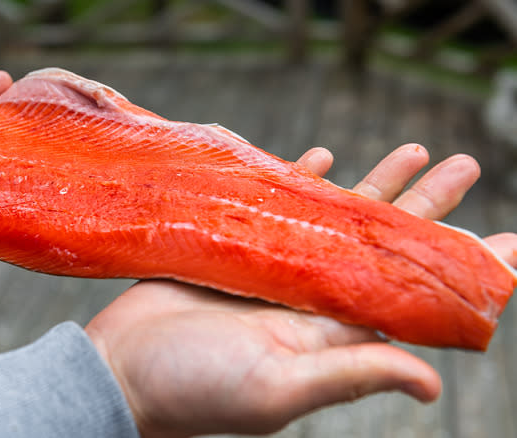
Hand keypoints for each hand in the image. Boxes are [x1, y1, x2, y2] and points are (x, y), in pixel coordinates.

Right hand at [85, 144, 516, 436]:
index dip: (458, 271)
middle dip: (428, 207)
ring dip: (374, 184)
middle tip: (464, 166)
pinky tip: (322, 158)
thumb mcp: (279, 389)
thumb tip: (431, 384)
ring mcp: (275, 269)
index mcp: (330, 333)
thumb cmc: (194, 388)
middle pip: (383, 245)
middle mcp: (311, 297)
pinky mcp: (236, 247)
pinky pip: (278, 206)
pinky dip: (301, 181)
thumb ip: (352, 373)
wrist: (121, 369)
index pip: (412, 297)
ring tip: (414, 151)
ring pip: (337, 218)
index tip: (508, 246)